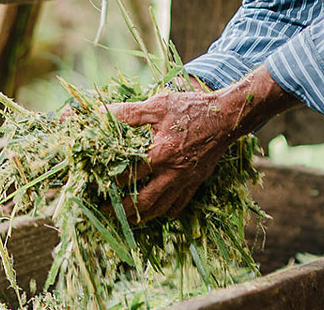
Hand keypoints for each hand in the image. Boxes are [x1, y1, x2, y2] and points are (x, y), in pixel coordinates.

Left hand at [104, 90, 235, 220]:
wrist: (225, 117)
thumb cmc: (190, 108)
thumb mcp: (157, 105)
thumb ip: (128, 113)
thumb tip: (100, 113)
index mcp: (159, 154)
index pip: (128, 176)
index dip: (111, 182)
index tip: (97, 185)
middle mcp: (172, 173)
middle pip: (143, 201)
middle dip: (122, 210)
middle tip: (105, 212)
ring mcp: (185, 181)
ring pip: (161, 208)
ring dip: (142, 216)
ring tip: (127, 218)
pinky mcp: (196, 182)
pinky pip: (179, 205)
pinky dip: (166, 212)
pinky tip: (157, 211)